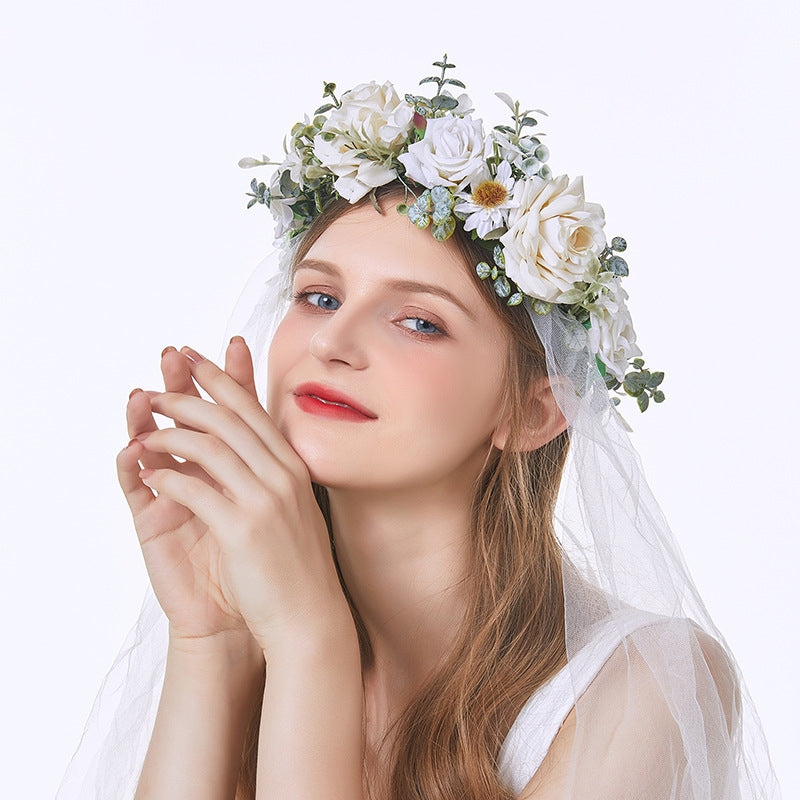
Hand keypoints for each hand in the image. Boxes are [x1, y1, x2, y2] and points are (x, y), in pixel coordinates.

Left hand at [118, 342, 350, 653]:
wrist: (309, 617)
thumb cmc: (296, 565)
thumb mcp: (294, 508)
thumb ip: (274, 475)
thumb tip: (251, 450)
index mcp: (294, 467)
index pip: (253, 410)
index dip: (222, 378)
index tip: (195, 358)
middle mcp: (283, 475)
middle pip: (228, 418)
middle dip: (189, 395)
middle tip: (158, 385)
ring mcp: (265, 499)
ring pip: (210, 446)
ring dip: (170, 433)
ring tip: (144, 432)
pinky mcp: (243, 528)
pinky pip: (196, 489)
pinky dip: (168, 477)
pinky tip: (150, 474)